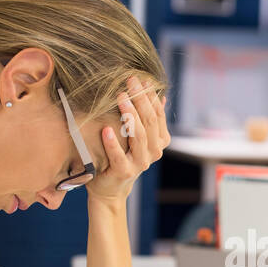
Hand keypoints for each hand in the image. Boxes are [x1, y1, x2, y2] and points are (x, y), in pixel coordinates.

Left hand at [86, 75, 169, 205]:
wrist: (110, 187)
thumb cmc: (122, 156)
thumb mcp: (137, 136)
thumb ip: (149, 119)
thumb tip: (161, 96)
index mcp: (159, 141)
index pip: (158, 115)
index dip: (150, 96)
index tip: (141, 78)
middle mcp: (153, 152)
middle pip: (149, 122)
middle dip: (140, 99)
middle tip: (130, 80)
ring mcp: (140, 163)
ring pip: (139, 136)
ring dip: (130, 115)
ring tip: (120, 98)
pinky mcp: (124, 172)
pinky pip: (119, 156)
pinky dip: (113, 143)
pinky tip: (106, 129)